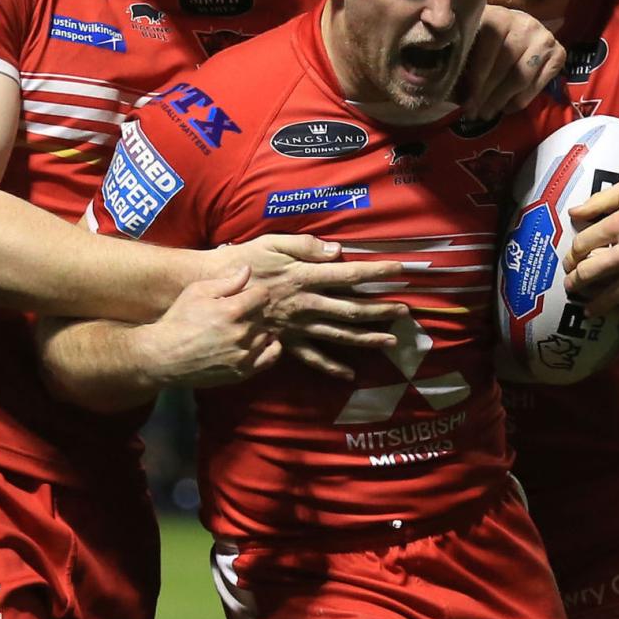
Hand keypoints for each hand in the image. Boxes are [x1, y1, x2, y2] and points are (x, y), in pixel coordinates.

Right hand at [144, 267, 282, 390]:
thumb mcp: (197, 292)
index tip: (243, 297)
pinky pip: (271, 356)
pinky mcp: (242, 372)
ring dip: (257, 330)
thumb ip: (227, 282)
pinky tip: (257, 343)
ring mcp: (243, 355)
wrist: (164, 356)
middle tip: (235, 314)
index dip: (253, 293)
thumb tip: (248, 270)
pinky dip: (269, 347)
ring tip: (239, 330)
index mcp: (232, 310)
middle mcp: (242, 333)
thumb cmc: (178, 321)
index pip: (263, 295)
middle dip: (252, 311)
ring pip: (266, 335)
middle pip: (263, 315)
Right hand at [224, 235, 410, 379]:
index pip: (349, 274)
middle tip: (405, 311)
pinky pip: (312, 358)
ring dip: (366, 339)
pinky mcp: (285, 342)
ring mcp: (297, 327)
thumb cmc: (243, 262)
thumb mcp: (271, 243)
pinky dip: (331, 367)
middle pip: (351, 309)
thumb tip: (336, 252)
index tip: (400, 270)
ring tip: (391, 341)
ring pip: (338, 335)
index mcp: (305, 277)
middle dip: (380, 310)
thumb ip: (305, 246)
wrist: (213, 290)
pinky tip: (349, 374)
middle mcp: (306, 305)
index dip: (377, 272)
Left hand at [457, 5, 564, 120]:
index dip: (476, 80)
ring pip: (521, 77)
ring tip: (488, 113)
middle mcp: (524, 22)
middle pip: (506, 67)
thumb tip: (450, 92)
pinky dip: (520, 101)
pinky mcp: (559, 53)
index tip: (466, 103)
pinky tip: (506, 108)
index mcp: (497, 16)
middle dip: (488, 95)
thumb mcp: (470, 44)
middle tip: (475, 114)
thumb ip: (460, 62)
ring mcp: (544, 37)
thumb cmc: (484, 40)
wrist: (516, 29)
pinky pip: (538, 85)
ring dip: (502, 100)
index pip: (487, 52)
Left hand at [565, 181, 618, 323]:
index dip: (572, 255)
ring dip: (593, 305)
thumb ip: (599, 200)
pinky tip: (618, 314)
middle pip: (589, 273)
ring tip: (588, 308)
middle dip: (574, 282)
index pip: (582, 245)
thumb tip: (572, 214)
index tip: (572, 261)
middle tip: (571, 286)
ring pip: (608, 298)